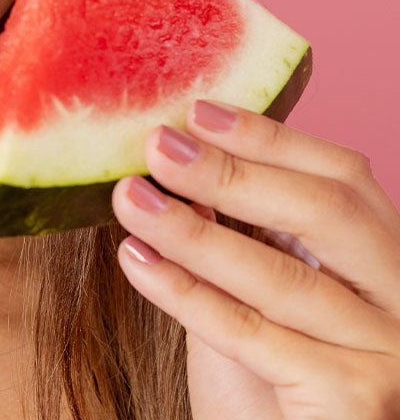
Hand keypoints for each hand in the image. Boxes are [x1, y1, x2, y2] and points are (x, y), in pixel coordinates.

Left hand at [110, 100, 399, 418]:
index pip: (343, 175)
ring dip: (192, 231)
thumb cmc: (265, 378)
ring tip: (129, 198)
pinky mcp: (356, 400)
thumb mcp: (253, 288)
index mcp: (385, 258)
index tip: (196, 111)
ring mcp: (389, 353)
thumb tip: (176, 152)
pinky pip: (256, 334)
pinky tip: (136, 261)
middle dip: (232, 172)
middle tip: (158, 146)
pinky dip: (187, 294)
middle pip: (325, 213)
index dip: (269, 138)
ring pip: (281, 277)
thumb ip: (237, 228)